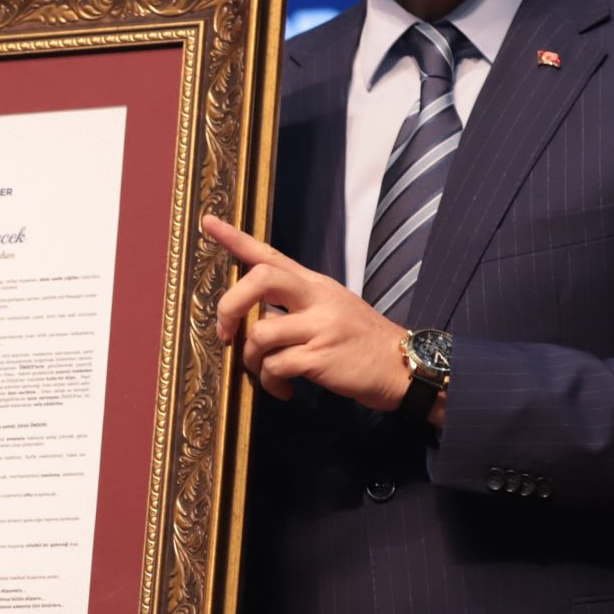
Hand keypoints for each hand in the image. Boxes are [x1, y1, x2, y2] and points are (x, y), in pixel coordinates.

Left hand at [200, 214, 418, 415]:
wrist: (405, 367)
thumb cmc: (363, 341)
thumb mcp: (335, 308)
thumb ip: (297, 304)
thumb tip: (254, 317)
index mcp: (315, 284)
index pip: (270, 254)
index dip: (236, 239)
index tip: (208, 223)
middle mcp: (317, 298)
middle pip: (259, 280)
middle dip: (230, 306)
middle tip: (224, 333)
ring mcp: (320, 326)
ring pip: (260, 334)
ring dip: (252, 361)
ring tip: (266, 373)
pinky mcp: (321, 358)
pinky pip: (276, 366)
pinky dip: (271, 383)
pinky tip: (284, 390)